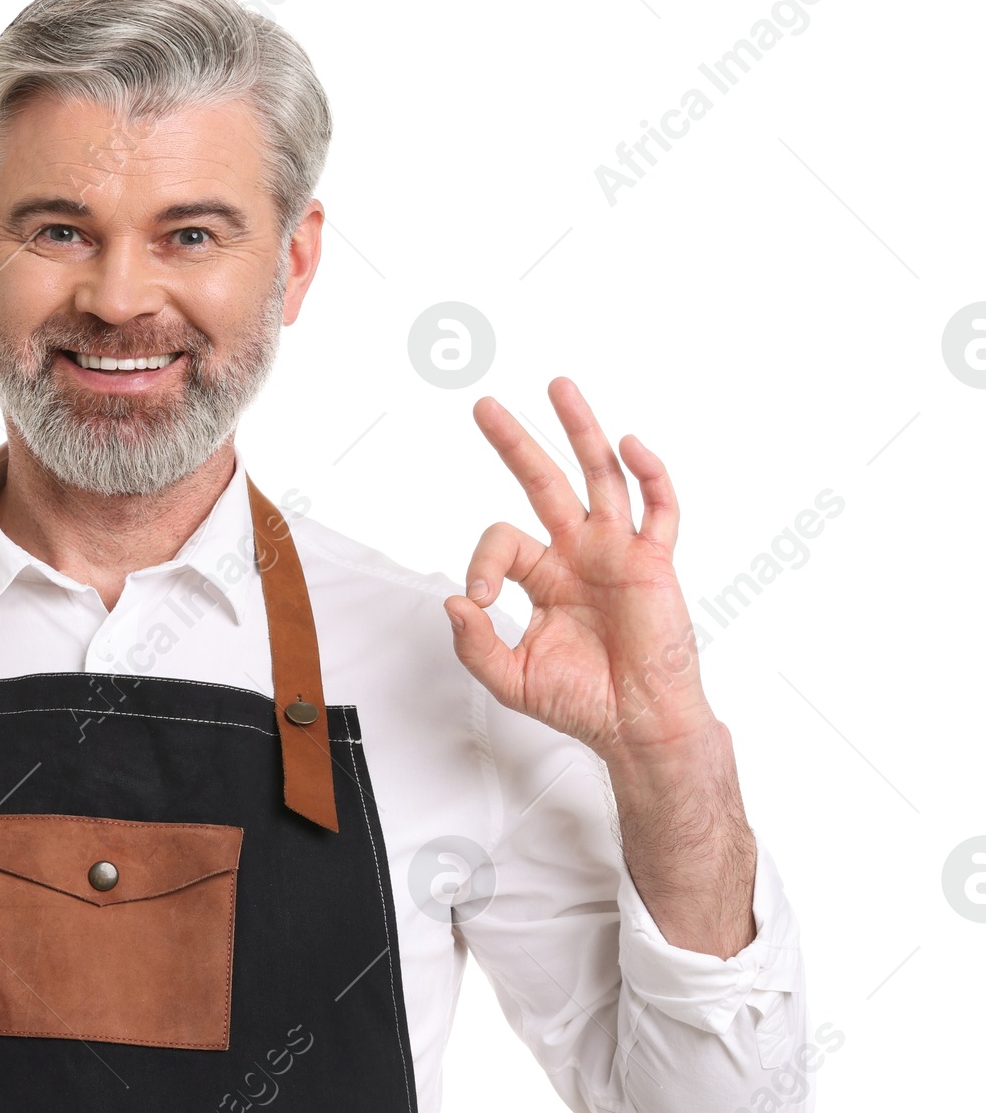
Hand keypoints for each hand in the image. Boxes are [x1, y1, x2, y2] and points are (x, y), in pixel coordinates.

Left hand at [444, 377, 712, 765]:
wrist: (637, 726)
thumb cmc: (581, 702)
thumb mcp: (510, 678)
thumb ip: (475, 644)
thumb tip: (453, 600)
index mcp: (542, 577)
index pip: (503, 539)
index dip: (483, 560)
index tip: (478, 597)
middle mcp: (577, 554)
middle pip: (544, 481)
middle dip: (514, 442)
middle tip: (484, 406)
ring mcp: (617, 552)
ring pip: (600, 476)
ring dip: (580, 430)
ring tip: (557, 386)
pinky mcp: (654, 562)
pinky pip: (658, 509)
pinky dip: (649, 473)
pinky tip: (629, 444)